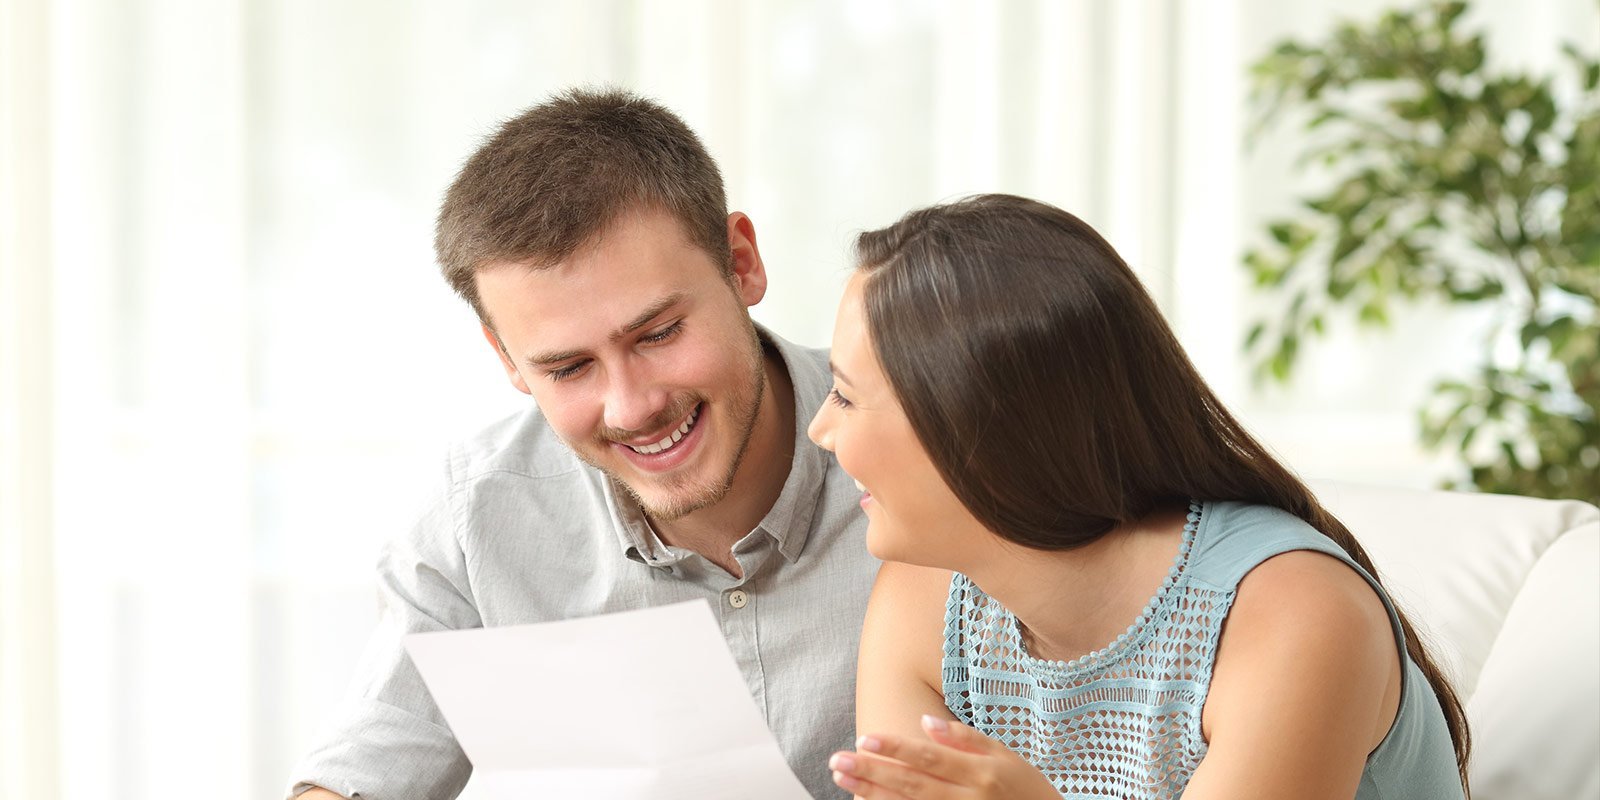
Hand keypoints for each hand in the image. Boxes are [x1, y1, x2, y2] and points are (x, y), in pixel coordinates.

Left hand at [829, 715, 1061, 798]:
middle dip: (872, 772)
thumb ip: (964, 739)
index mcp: (980, 773)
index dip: (896, 748)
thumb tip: (926, 723)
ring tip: (844, 778)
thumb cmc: (1025, 787)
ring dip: (873, 793)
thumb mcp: (1004, 756)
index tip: (865, 738)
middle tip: (838, 760)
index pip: (929, 757)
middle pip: (912, 784)